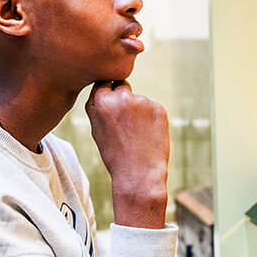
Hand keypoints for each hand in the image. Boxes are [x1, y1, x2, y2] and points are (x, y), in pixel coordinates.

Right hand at [85, 81, 168, 228]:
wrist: (139, 174)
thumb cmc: (114, 154)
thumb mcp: (96, 130)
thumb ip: (97, 106)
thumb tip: (103, 87)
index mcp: (103, 101)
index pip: (104, 83)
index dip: (107, 94)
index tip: (111, 107)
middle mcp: (123, 97)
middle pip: (122, 87)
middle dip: (122, 99)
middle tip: (125, 123)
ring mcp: (143, 101)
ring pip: (139, 100)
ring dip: (138, 111)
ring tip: (136, 135)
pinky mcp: (159, 108)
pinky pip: (153, 108)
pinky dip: (151, 118)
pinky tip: (148, 135)